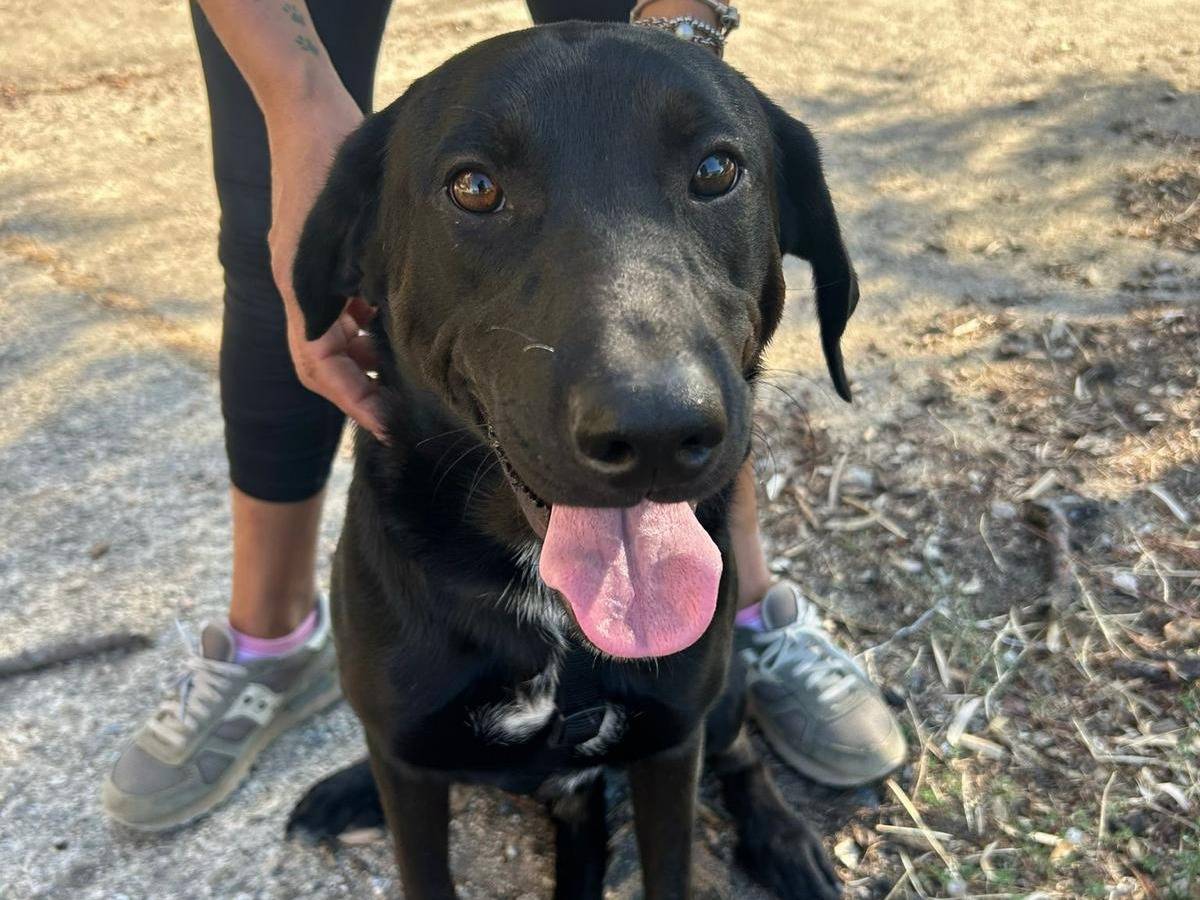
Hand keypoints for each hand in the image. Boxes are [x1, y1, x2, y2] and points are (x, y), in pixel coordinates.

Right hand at [266, 93, 388, 440]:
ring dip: (364, 365)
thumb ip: (361, 288)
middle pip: (325, 362)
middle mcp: (301, 288)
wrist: (311, 114)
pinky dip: (367, 330)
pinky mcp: (326, 262)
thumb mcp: (351, 232)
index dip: (352, 400)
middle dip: (360, 393)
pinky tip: (397, 338)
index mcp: (299, 288)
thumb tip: (381, 349)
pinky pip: (344, 312)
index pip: (318, 366)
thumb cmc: (331, 165)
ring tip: (403, 387)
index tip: (386, 425)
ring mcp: (310, 276)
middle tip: (401, 418)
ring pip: (336, 339)